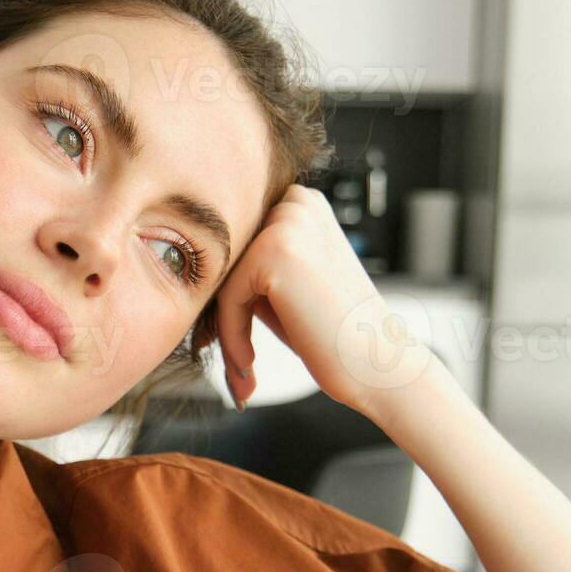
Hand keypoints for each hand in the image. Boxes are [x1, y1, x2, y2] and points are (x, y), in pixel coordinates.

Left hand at [210, 185, 439, 419]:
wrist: (378, 365)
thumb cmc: (333, 332)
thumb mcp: (287, 283)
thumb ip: (250, 265)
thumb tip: (192, 268)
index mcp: (300, 202)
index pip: (234, 243)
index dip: (223, 293)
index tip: (217, 338)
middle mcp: (295, 201)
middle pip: (223, 259)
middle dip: (219, 313)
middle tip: (232, 361)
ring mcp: (286, 223)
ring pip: (221, 280)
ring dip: (225, 331)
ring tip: (243, 370)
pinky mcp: (273, 252)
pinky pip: (226, 300)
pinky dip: (231, 339)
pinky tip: (250, 365)